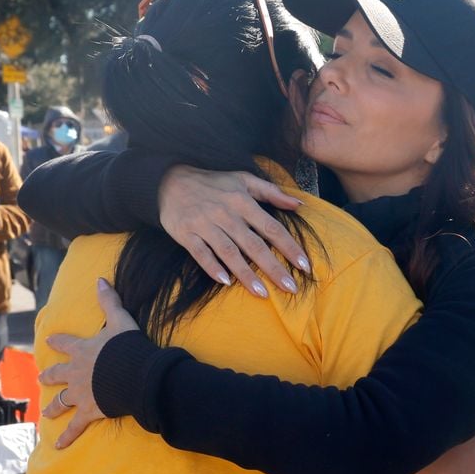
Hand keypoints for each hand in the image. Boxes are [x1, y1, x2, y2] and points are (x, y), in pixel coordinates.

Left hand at [40, 278, 138, 447]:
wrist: (133, 375)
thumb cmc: (127, 348)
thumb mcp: (120, 320)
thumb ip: (109, 300)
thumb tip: (101, 279)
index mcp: (82, 351)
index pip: (65, 344)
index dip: (57, 342)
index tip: (48, 341)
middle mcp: (76, 373)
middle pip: (57, 375)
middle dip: (49, 376)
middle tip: (40, 378)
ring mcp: (80, 394)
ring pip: (61, 402)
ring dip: (53, 408)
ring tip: (46, 413)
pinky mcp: (89, 411)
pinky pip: (75, 427)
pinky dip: (67, 437)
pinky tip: (58, 446)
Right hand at [159, 164, 310, 296]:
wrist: (170, 180)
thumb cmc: (212, 183)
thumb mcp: (243, 179)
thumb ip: (272, 192)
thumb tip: (299, 205)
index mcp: (243, 202)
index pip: (271, 228)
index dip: (289, 247)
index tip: (304, 265)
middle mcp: (226, 214)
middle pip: (254, 245)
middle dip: (274, 268)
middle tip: (290, 287)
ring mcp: (205, 224)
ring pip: (229, 253)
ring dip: (246, 274)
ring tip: (262, 293)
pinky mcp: (186, 234)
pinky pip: (201, 253)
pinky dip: (212, 267)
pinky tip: (225, 282)